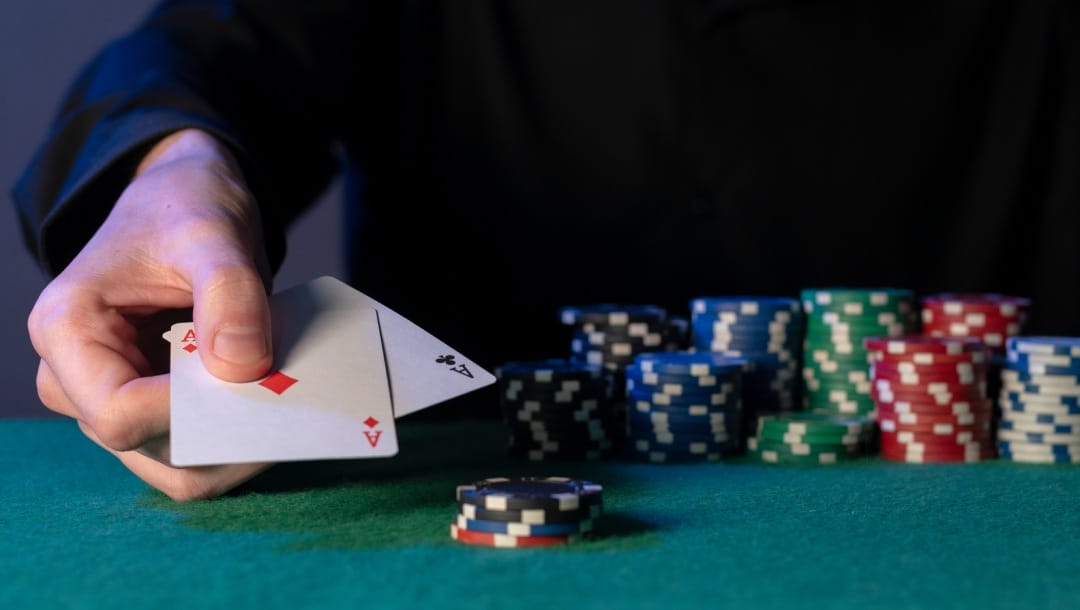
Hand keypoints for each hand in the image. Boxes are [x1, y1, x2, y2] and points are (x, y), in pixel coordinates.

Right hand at [28, 129, 274, 499]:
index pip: (117, 415)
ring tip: (288, 395)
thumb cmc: (183, 208)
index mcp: (68, 331)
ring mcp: (116, 401)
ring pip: (181, 466)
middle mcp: (77, 379)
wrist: (185, 203)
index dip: (190, 413)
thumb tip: (243, 367)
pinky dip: (243, 436)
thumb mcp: (211, 232)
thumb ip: (229, 292)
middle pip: (152, 451)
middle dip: (226, 436)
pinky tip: (277, 399)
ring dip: (240, 443)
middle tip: (291, 397)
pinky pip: (201, 451)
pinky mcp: (155, 411)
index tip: (252, 379)